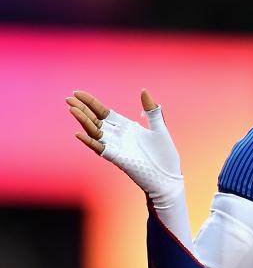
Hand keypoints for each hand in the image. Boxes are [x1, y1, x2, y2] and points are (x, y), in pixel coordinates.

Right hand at [67, 89, 181, 193]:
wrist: (169, 178)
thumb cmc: (165, 155)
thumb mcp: (159, 128)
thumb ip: (152, 111)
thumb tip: (143, 90)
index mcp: (126, 127)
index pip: (104, 113)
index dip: (91, 103)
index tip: (77, 93)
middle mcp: (118, 136)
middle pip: (95, 120)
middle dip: (82, 109)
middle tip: (68, 98)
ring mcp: (117, 147)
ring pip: (95, 132)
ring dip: (84, 121)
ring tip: (73, 109)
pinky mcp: (118, 159)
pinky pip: (101, 149)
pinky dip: (90, 142)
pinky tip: (80, 134)